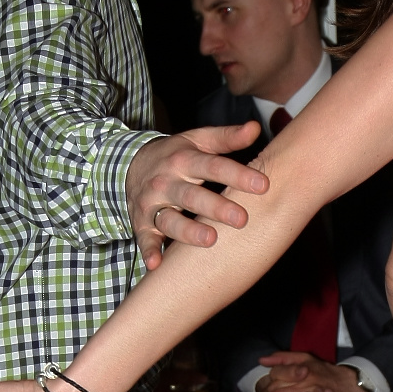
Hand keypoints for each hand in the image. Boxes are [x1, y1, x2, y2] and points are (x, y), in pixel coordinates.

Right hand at [127, 124, 268, 268]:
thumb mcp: (198, 140)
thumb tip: (255, 128)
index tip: (263, 185)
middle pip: (192, 195)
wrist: (129, 166)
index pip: (213, 166)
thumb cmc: (175, 155)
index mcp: (184, 160)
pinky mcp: (142, 223)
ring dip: (188, 231)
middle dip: (216, 207)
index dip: (238, 175)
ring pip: (170, 219)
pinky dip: (148, 251)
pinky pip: (145, 239)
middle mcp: (167, 182)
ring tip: (210, 239)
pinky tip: (156, 264)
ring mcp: (153, 204)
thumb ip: (227, 137)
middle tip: (241, 218)